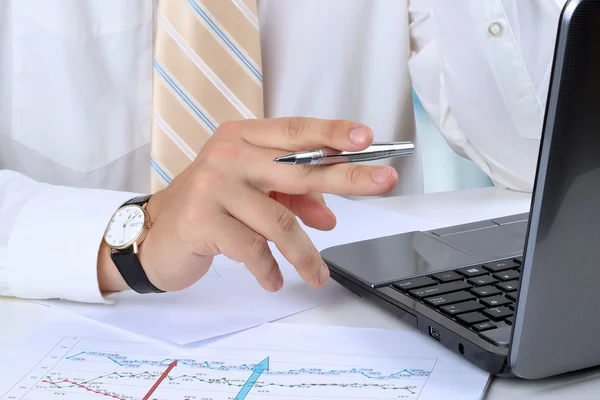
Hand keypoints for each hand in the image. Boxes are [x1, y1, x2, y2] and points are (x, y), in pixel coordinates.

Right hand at [98, 118, 397, 292]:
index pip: (295, 131)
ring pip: (280, 221)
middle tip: (384, 184)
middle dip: (347, 177)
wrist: (154, 232)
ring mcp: (213, 185)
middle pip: (299, 168)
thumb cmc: (211, 206)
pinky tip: (274, 280)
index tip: (367, 137)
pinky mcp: (202, 220)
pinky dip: (270, 270)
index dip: (333, 133)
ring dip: (306, 255)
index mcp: (243, 137)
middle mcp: (229, 154)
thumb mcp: (252, 193)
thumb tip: (331, 214)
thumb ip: (291, 197)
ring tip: (318, 277)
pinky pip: (254, 249)